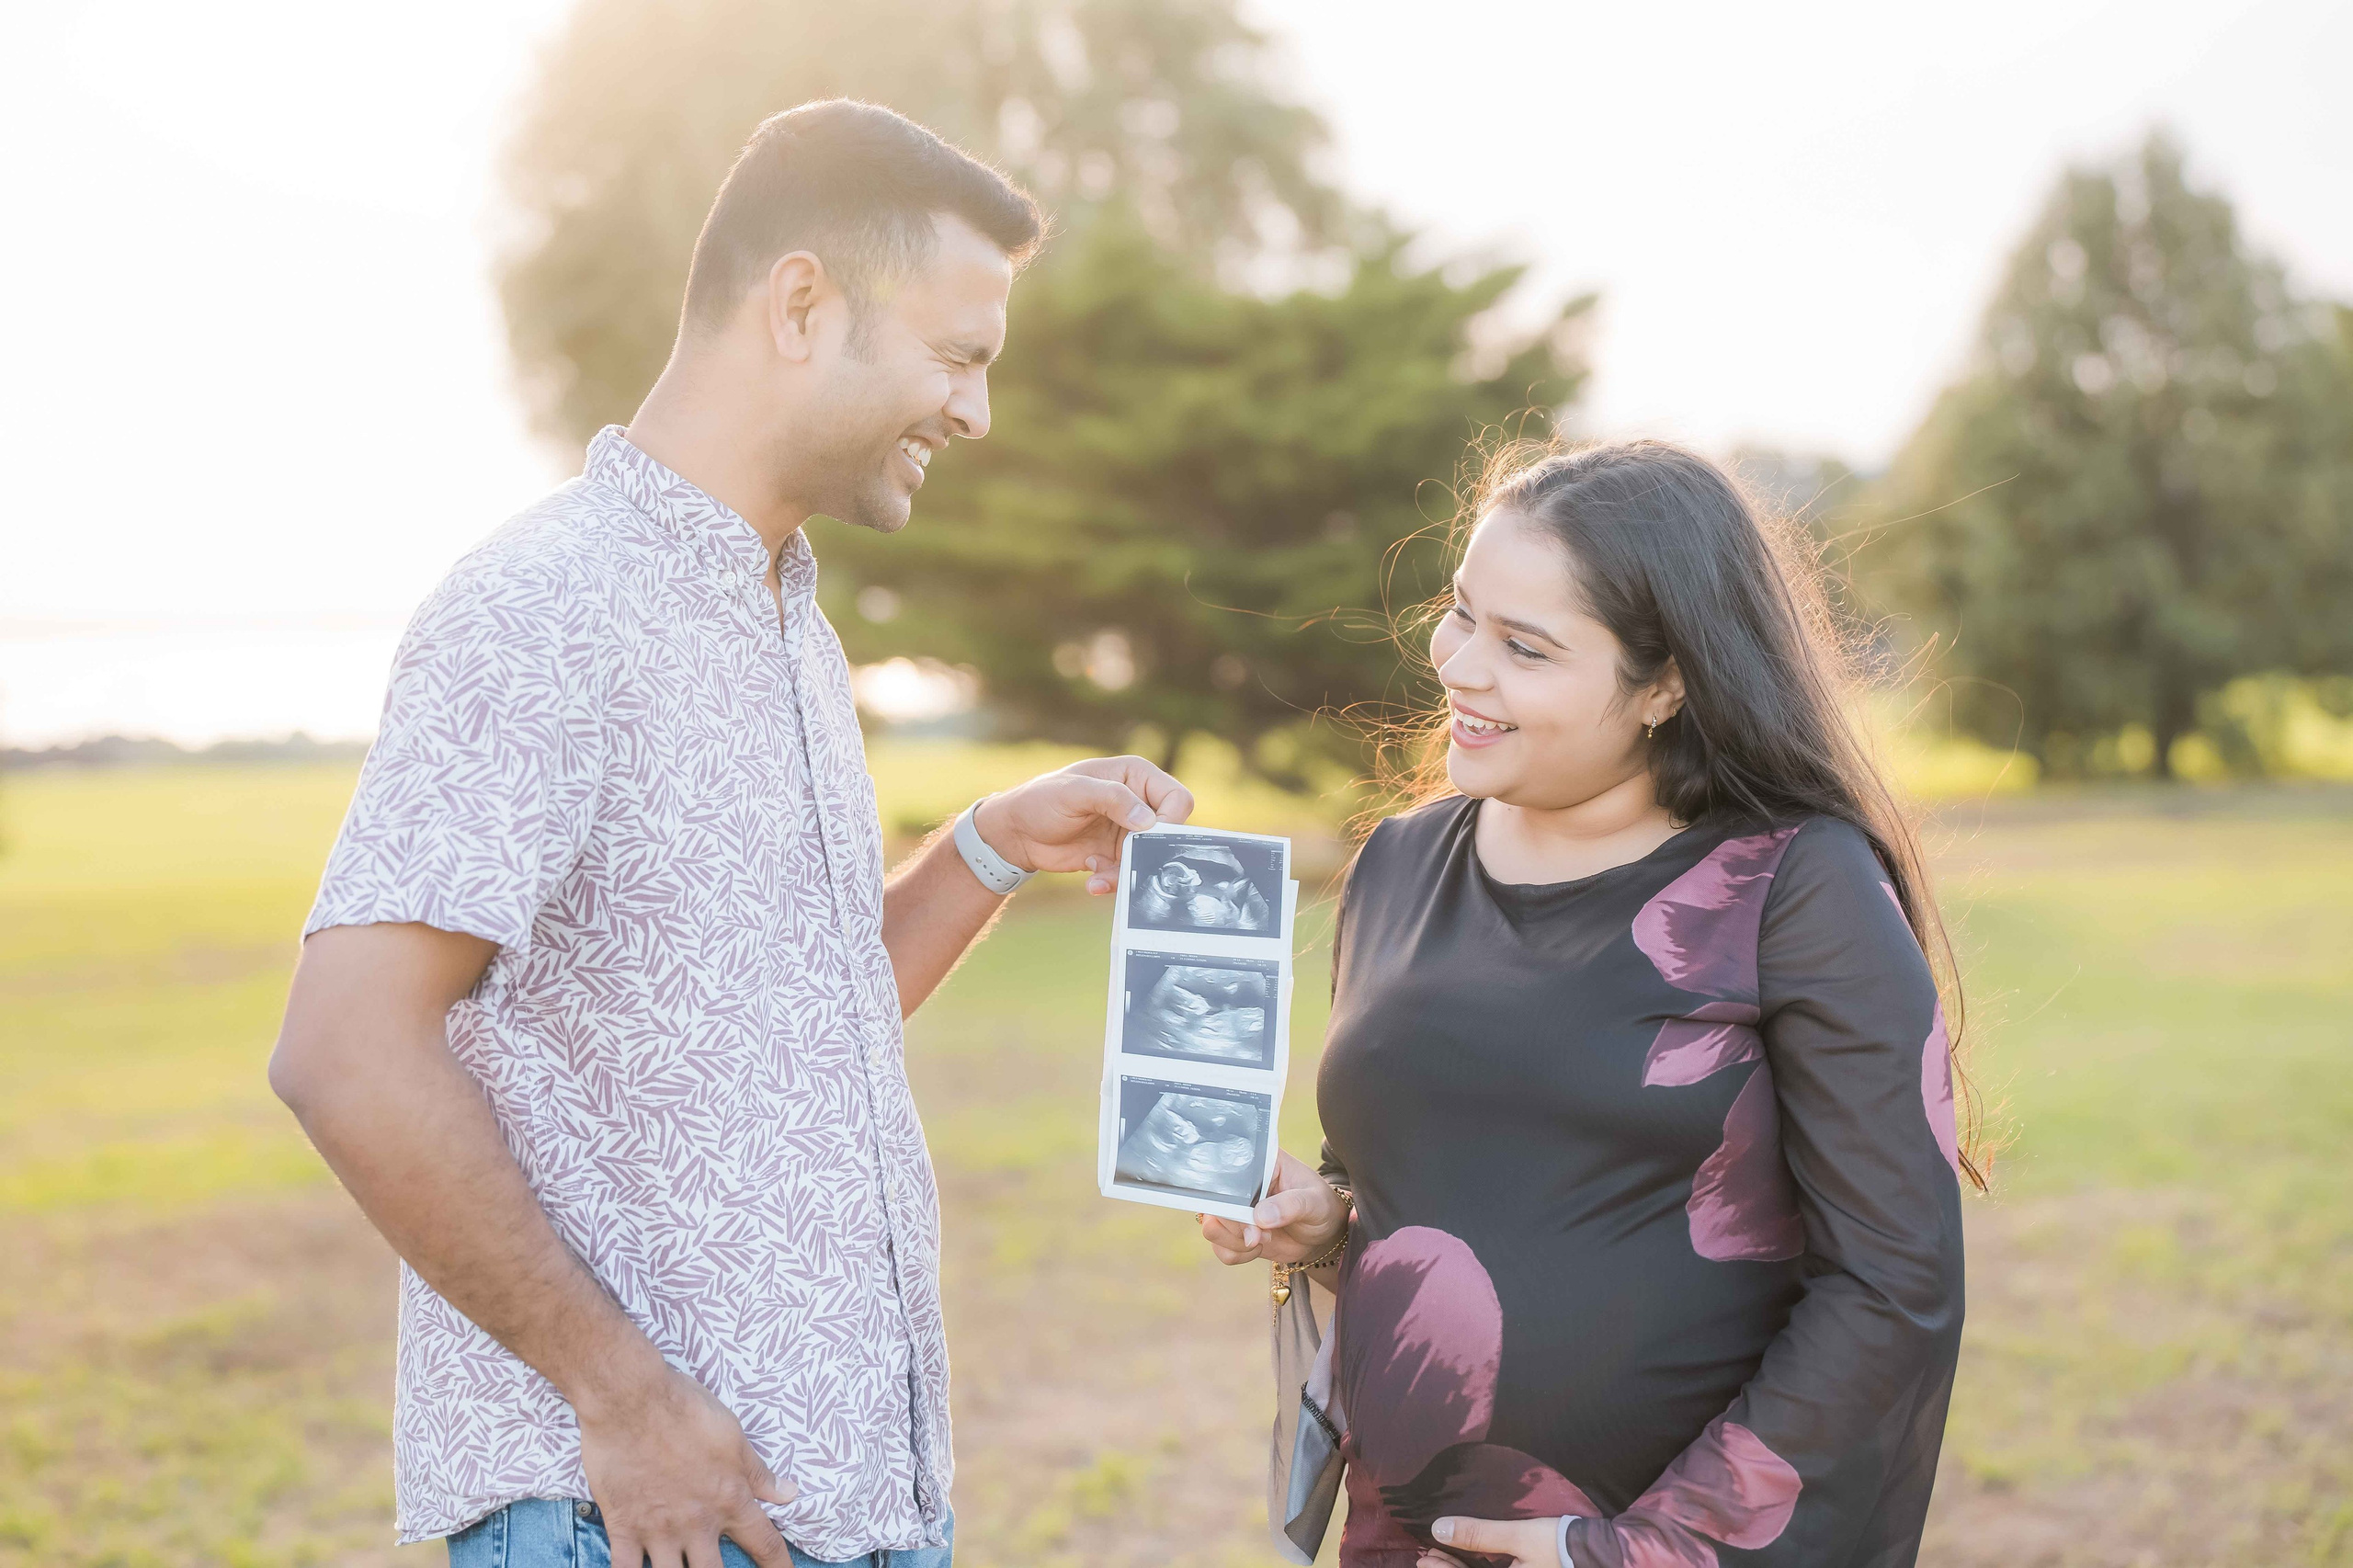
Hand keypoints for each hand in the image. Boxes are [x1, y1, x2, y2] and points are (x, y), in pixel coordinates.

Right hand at [578, 1363, 798, 1567]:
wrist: (632, 1401)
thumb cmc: (686, 1410)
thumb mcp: (733, 1438)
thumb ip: (758, 1474)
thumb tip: (789, 1494)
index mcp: (730, 1499)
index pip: (765, 1543)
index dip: (779, 1566)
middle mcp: (697, 1523)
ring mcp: (659, 1529)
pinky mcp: (624, 1527)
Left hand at [973, 755, 1193, 894]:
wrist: (1017, 833)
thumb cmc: (1041, 800)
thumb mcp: (1074, 792)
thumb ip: (1113, 799)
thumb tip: (1149, 821)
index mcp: (1136, 776)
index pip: (1177, 799)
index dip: (1170, 820)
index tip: (1147, 836)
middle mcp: (1139, 803)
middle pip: (1168, 833)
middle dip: (1147, 852)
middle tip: (1121, 860)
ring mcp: (1129, 831)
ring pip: (1150, 858)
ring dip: (1127, 871)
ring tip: (1097, 872)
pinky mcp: (1117, 855)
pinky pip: (1131, 873)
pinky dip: (1115, 880)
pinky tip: (1092, 878)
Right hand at [1198, 1149, 1346, 1264]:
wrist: (1323, 1234)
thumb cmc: (1320, 1207)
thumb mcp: (1314, 1202)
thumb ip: (1291, 1205)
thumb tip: (1260, 1217)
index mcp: (1259, 1162)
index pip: (1229, 1171)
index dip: (1231, 1195)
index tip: (1249, 1215)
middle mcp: (1241, 1184)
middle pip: (1214, 1202)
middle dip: (1236, 1225)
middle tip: (1262, 1235)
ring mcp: (1235, 1208)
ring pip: (1212, 1227)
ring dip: (1236, 1242)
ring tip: (1264, 1240)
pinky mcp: (1235, 1232)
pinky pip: (1220, 1248)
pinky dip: (1237, 1254)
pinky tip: (1258, 1248)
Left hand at [1418, 1515, 1561, 1567]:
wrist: (1595, 1552)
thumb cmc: (1557, 1544)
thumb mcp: (1517, 1536)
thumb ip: (1479, 1535)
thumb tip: (1440, 1529)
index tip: (1425, 1558)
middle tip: (1426, 1557)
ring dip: (1461, 1567)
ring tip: (1440, 1555)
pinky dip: (1477, 1567)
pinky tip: (1468, 1557)